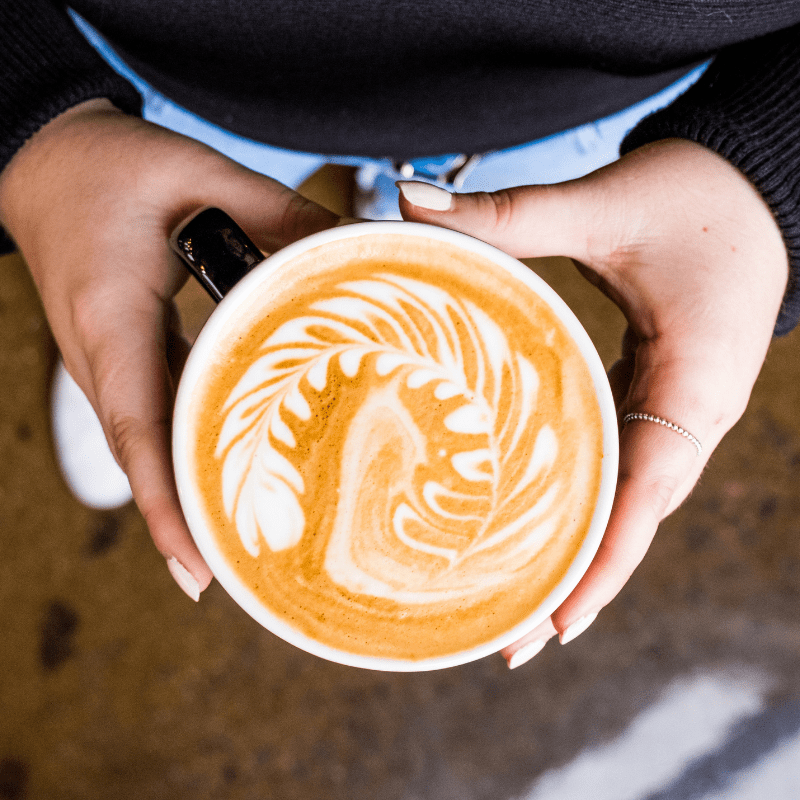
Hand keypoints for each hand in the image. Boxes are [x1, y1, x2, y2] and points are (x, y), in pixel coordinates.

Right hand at [0, 99, 338, 597]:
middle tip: (249, 578)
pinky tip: (232, 472)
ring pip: (154, 448)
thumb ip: (278, 214)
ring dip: (191, 496)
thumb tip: (351, 253)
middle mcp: (105, 361)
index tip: (199, 570)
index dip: (166, 506)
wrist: (45, 160)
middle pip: (150, 460)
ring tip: (248, 545)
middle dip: (190, 522)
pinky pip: (159, 420)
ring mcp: (112, 366)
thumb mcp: (199, 173)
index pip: (140, 431)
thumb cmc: (110, 167)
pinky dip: (189, 455)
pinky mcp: (127, 359)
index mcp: (113, 322)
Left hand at [398, 139, 788, 665]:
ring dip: (578, 553)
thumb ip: (509, 212)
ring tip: (513, 606)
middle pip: (632, 519)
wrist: (756, 182)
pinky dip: (585, 505)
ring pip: (626, 501)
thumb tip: (406, 196)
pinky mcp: (658, 397)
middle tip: (505, 640)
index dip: (600, 562)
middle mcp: (690, 414)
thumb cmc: (696, 198)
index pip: (646, 495)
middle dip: (576, 581)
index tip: (551, 621)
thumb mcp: (604, 206)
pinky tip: (538, 523)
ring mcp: (677, 411)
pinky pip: (622, 466)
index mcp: (695, 385)